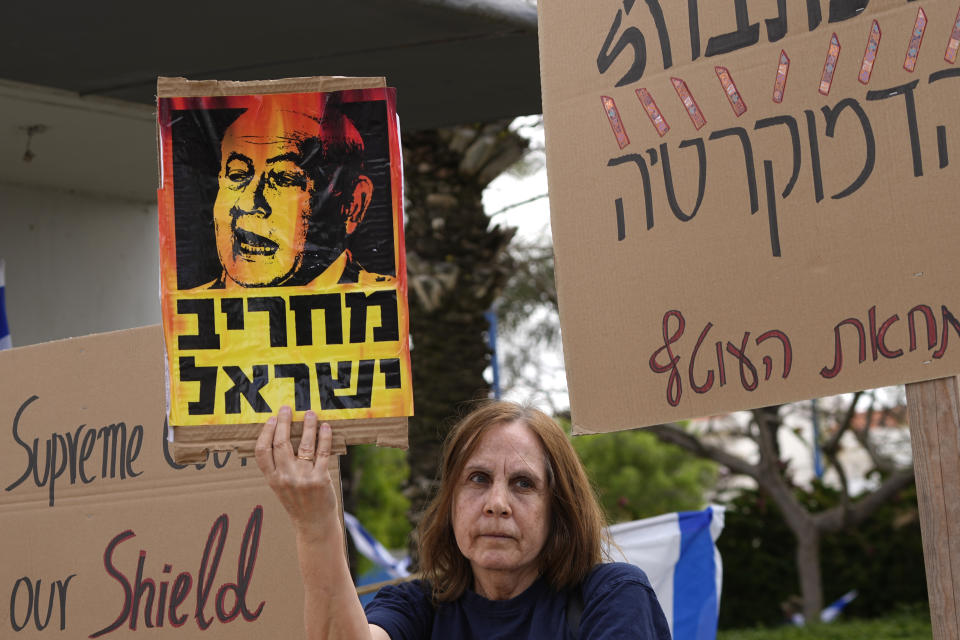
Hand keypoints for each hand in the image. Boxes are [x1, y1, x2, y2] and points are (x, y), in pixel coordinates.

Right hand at [255, 406, 337, 536]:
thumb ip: (278, 468)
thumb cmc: (298, 503)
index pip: (262, 451)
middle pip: (281, 443)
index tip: (271, 419)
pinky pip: (322, 452)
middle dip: (283, 422)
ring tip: (310, 413)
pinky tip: (326, 427)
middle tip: (286, 408)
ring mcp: (303, 478)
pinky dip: (325, 437)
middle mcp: (285, 478)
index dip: (265, 432)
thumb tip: (279, 437)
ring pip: (304, 444)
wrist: (314, 525)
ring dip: (307, 425)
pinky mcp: (321, 479)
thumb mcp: (281, 488)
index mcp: (272, 479)